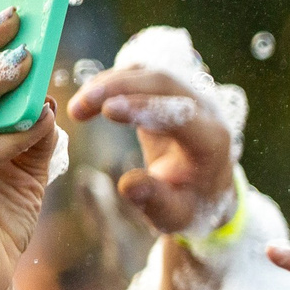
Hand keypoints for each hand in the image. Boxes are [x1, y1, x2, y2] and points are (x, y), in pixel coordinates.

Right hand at [67, 62, 234, 236]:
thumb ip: (154, 200)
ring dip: (109, 84)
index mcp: (212, 143)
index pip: (183, 116)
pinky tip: (88, 100)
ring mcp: (189, 96)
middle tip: (79, 105)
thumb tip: (128, 185)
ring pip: (148, 74)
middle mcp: (206, 112)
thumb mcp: (173, 215)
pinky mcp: (169, 92)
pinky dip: (111, 83)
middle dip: (119, 88)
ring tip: (77, 108)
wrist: (204, 189)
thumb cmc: (189, 205)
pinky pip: (140, 75)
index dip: (146, 109)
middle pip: (164, 83)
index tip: (107, 111)